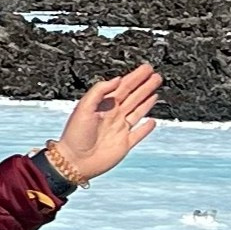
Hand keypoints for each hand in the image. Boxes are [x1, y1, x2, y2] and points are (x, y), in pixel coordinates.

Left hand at [52, 63, 160, 181]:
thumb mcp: (83, 107)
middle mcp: (113, 116)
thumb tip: (117, 79)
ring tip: (156, 89)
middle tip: (155, 75)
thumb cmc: (75, 135)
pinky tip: (153, 121)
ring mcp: (120, 130)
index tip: (146, 68)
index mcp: (103, 106)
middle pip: (133, 96)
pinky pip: (139, 134)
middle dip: (144, 85)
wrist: (74, 161)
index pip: (122, 87)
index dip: (135, 77)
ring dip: (147, 100)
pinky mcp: (124, 144)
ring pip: (138, 111)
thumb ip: (99, 91)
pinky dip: (147, 128)